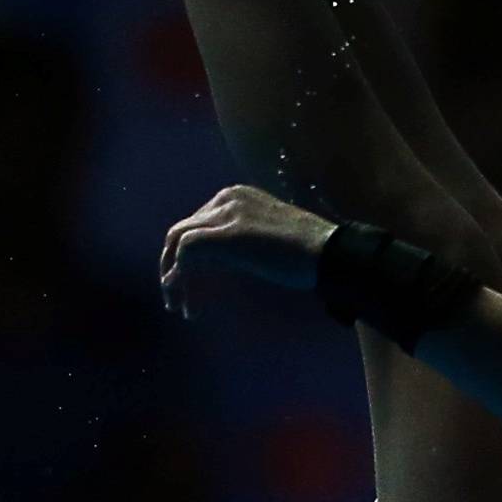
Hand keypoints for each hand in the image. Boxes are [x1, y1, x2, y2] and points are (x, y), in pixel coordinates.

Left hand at [160, 185, 336, 317]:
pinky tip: (189, 305)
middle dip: (173, 267)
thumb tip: (217, 261)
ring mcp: (225, 214)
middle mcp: (226, 198)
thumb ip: (241, 239)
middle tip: (175, 298)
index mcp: (236, 195)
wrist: (329, 253)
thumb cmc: (307, 251)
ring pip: (179, 243)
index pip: (195, 223)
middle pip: (181, 231)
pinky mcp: (226, 235)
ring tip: (178, 306)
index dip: (186, 258)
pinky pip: (186, 254)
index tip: (190, 284)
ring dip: (173, 278)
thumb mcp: (266, 236)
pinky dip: (180, 280)